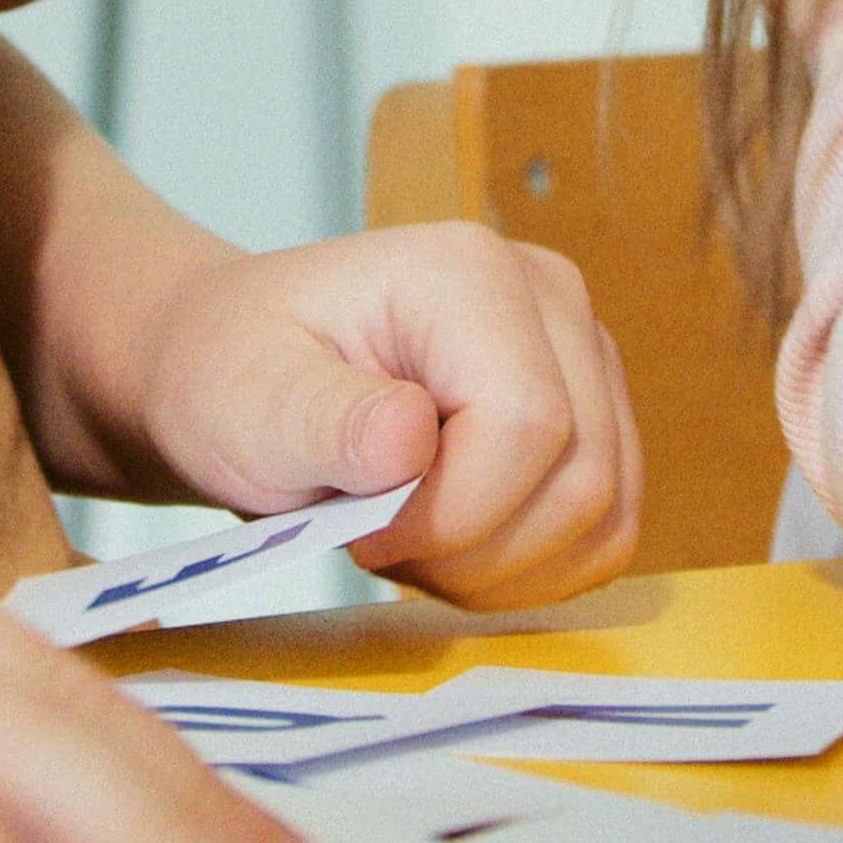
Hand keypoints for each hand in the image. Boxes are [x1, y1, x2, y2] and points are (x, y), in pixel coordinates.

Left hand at [113, 226, 643, 609]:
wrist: (234, 369)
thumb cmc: (233, 375)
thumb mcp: (246, 400)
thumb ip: (324, 419)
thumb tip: (409, 438)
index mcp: (468, 273)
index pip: (526, 426)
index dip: (453, 514)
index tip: (362, 529)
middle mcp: (549, 297)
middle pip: (582, 478)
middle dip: (476, 551)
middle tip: (379, 541)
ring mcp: (583, 354)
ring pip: (605, 514)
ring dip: (504, 568)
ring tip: (410, 540)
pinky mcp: (595, 412)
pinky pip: (608, 529)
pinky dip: (533, 568)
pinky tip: (453, 546)